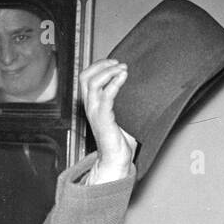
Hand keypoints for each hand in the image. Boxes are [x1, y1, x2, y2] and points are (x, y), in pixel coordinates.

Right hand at [79, 58, 137, 182]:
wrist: (116, 160)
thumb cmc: (119, 141)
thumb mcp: (120, 115)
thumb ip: (122, 102)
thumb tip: (137, 88)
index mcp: (92, 104)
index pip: (86, 77)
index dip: (98, 66)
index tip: (115, 63)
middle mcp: (90, 107)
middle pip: (85, 77)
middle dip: (102, 65)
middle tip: (119, 63)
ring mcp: (95, 113)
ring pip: (92, 83)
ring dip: (109, 71)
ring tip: (123, 69)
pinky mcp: (103, 119)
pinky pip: (105, 96)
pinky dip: (114, 83)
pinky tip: (123, 78)